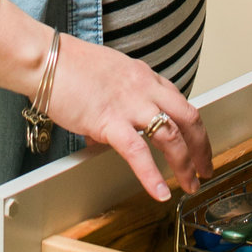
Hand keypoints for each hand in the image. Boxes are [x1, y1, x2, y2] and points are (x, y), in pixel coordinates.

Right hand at [44, 35, 212, 201]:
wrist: (46, 59)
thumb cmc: (68, 65)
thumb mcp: (107, 75)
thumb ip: (119, 100)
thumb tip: (113, 129)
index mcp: (144, 76)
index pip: (180, 101)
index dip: (193, 126)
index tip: (198, 143)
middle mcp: (144, 88)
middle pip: (188, 118)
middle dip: (202, 147)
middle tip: (205, 168)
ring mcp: (129, 105)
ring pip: (171, 136)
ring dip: (185, 164)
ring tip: (190, 183)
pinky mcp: (109, 121)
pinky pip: (138, 152)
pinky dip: (152, 176)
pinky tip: (160, 192)